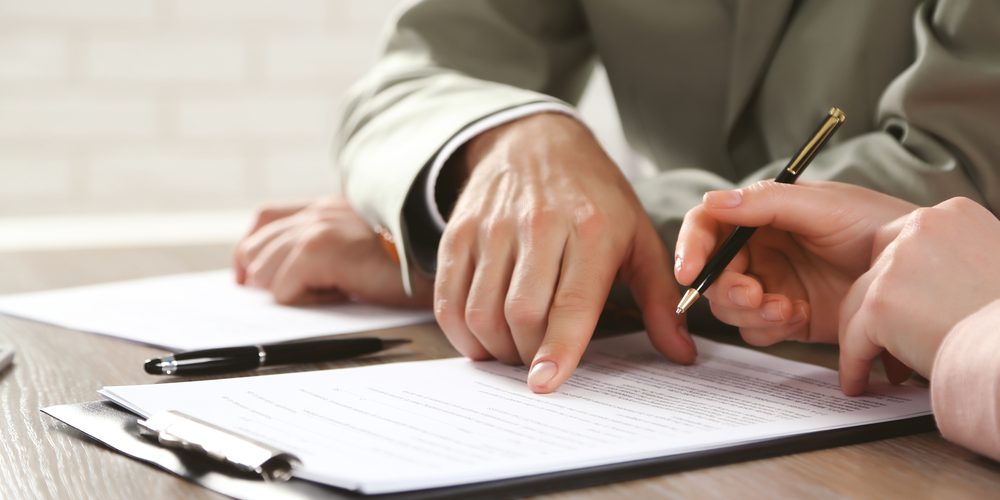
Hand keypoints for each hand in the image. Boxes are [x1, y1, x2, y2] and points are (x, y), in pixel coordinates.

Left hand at [233, 196, 431, 306]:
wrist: (435, 258)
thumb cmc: (412, 261)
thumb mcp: (365, 244)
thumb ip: (331, 246)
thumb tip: (286, 277)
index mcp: (326, 208)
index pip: (266, 219)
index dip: (251, 251)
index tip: (249, 278)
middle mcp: (317, 212)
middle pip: (254, 248)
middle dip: (264, 279)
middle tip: (297, 296)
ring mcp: (316, 228)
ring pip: (264, 272)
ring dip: (289, 291)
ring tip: (327, 294)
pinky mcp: (320, 250)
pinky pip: (283, 289)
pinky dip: (305, 301)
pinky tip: (336, 297)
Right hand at [434, 113, 695, 392]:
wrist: (538, 142)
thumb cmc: (594, 197)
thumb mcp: (638, 237)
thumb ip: (661, 299)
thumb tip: (681, 352)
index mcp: (592, 229)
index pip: (572, 302)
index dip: (558, 347)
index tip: (546, 382)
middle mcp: (539, 225)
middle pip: (522, 314)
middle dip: (528, 354)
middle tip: (539, 360)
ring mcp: (493, 227)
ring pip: (482, 310)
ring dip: (495, 347)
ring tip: (513, 348)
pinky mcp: (460, 230)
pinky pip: (448, 297)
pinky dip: (460, 331)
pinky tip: (480, 337)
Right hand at [674, 181, 915, 345]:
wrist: (915, 270)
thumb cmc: (875, 223)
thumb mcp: (821, 206)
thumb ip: (764, 203)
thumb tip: (712, 201)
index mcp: (759, 215)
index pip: (707, 227)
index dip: (690, 247)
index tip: (689, 272)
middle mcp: (758, 250)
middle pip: (712, 274)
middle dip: (727, 289)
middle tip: (753, 296)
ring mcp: (771, 284)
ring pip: (729, 307)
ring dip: (750, 312)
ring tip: (785, 309)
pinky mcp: (786, 316)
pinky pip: (756, 329)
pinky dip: (771, 328)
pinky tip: (800, 317)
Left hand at [838, 197, 999, 394]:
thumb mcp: (995, 265)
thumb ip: (963, 259)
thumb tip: (937, 284)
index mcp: (953, 214)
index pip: (906, 242)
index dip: (901, 279)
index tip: (906, 307)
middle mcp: (921, 228)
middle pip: (876, 271)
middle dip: (878, 308)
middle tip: (886, 341)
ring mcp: (897, 266)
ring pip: (859, 304)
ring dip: (861, 337)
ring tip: (868, 364)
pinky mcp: (881, 305)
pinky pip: (854, 339)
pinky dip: (854, 364)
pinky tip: (858, 383)